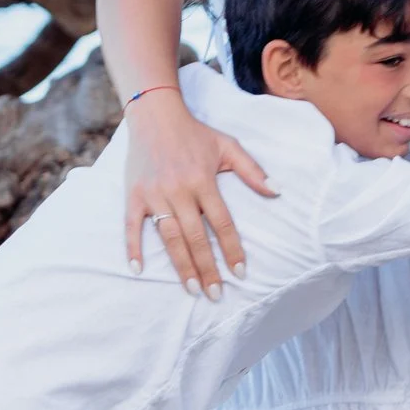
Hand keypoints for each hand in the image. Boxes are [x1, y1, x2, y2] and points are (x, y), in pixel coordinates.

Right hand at [123, 90, 274, 294]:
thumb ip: (252, 171)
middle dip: (207, 269)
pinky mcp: (134, 195)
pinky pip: (132, 226)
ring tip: (192, 288)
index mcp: (203, 181)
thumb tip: (277, 191)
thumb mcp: (228, 146)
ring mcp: (154, 194)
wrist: (155, 114)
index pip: (222, 223)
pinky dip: (133, 248)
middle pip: (196, 237)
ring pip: (169, 237)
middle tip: (215, 294)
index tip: (240, 273)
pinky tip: (138, 271)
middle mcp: (179, 191)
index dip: (231, 250)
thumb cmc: (196, 133)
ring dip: (180, 265)